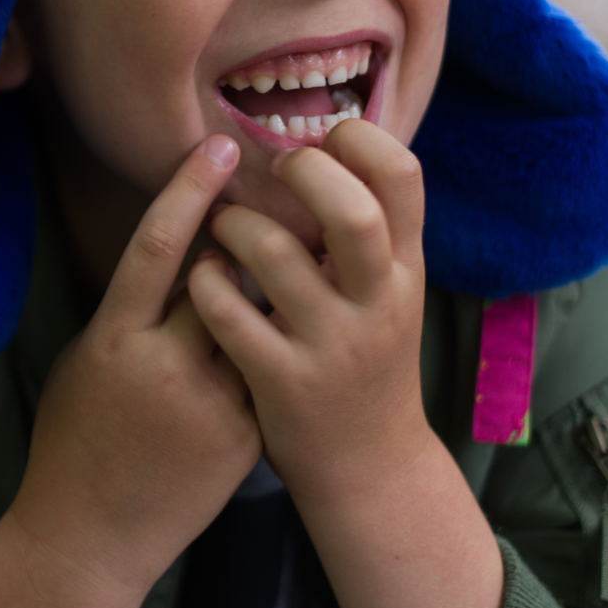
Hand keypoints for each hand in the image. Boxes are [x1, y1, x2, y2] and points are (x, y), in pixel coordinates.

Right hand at [9, 134, 262, 599]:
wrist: (92, 537)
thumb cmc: (75, 438)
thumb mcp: (84, 360)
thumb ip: (129, 309)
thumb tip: (173, 253)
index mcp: (116, 340)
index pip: (158, 247)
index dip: (190, 190)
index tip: (222, 146)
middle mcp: (167, 367)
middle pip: (226, 274)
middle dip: (254, 233)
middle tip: (282, 194)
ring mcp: (214, 404)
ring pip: (259, 318)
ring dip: (273, 286)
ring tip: (296, 253)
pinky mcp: (246, 435)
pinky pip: (269, 367)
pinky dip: (274, 342)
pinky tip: (284, 331)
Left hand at [187, 118, 431, 509]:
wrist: (371, 468)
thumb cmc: (368, 361)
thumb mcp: (391, 293)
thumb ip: (373, 230)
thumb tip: (334, 140)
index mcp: (405, 269)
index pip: (403, 176)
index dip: (358, 139)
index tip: (323, 143)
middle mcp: (377, 303)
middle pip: (350, 212)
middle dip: (301, 172)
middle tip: (272, 174)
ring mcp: (331, 345)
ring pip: (273, 254)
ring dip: (233, 225)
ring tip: (223, 229)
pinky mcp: (283, 383)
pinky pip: (228, 314)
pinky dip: (204, 283)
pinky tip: (203, 280)